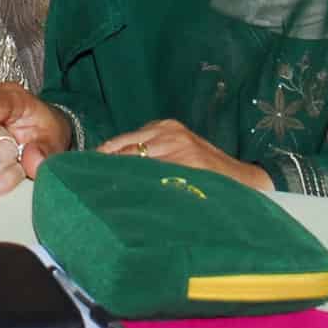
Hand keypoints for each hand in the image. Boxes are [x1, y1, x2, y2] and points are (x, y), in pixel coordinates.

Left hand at [97, 119, 271, 191]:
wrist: (246, 181)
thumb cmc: (206, 172)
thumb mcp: (177, 153)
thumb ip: (149, 156)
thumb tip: (109, 170)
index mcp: (163, 127)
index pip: (119, 143)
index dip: (99, 161)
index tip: (80, 175)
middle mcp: (168, 132)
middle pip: (122, 151)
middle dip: (102, 169)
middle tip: (80, 187)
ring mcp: (178, 146)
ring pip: (134, 163)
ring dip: (115, 180)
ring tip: (94, 196)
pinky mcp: (189, 162)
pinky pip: (154, 176)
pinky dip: (138, 187)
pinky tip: (125, 199)